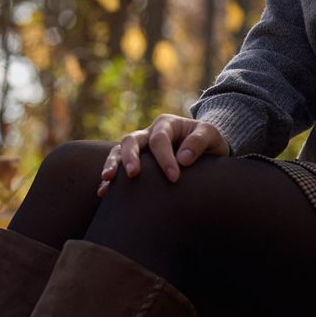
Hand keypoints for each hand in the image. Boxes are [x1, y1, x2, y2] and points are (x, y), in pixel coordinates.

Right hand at [96, 113, 230, 196]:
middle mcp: (149, 133)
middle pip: (132, 140)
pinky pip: (117, 167)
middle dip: (130, 157)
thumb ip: (199, 141)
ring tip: (108, 180)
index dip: (165, 158)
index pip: (160, 139)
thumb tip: (183, 159)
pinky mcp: (135, 162)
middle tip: (134, 174)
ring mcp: (139, 148)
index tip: (174, 178)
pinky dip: (109, 179)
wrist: (205, 150)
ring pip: (118, 150)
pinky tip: (103, 192)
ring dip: (113, 164)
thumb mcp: (212, 135)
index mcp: (167, 124)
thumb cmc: (209, 142)